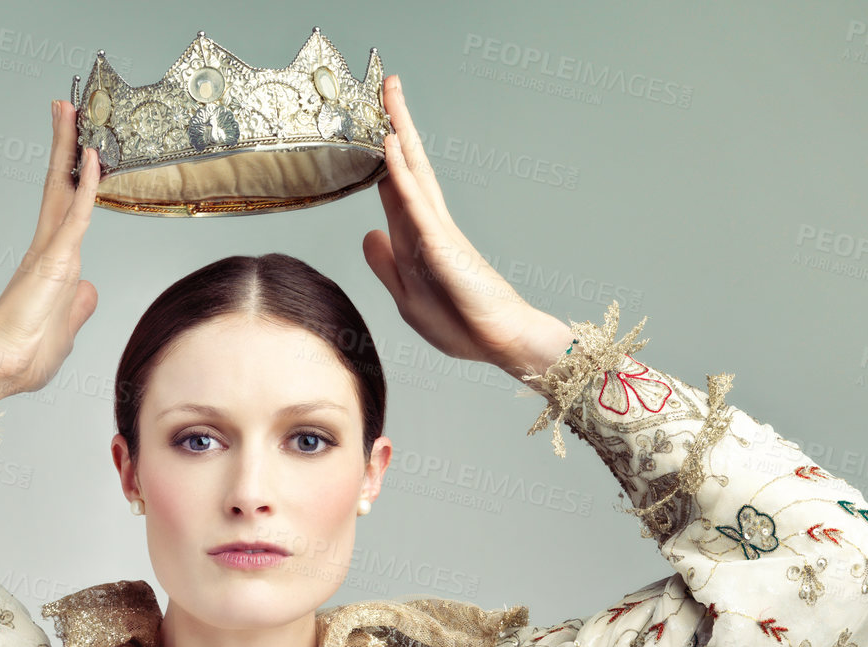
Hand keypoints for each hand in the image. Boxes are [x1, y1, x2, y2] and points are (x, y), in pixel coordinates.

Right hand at [0, 99, 101, 405]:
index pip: (64, 210)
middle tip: (66, 107)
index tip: (79, 150)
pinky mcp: (54, 262)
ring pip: (64, 189)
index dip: (72, 179)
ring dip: (69, 148)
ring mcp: (49, 254)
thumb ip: (77, 307)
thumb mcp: (65, 330)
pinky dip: (86, 186)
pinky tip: (94, 157)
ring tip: (71, 110)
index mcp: (49, 267)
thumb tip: (89, 290)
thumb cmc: (24, 359)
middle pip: (58, 187)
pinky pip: (76, 215)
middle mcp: (47, 252)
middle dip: (64, 146)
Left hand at [362, 75, 563, 374]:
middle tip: (386, 85)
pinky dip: (402, 174)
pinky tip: (391, 147)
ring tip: (388, 95)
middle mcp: (429, 226)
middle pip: (408, 166)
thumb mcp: (407, 296)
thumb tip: (370, 234)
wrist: (500, 342)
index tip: (368, 127)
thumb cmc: (461, 323)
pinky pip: (416, 203)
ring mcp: (437, 231)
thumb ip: (387, 265)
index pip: (395, 190)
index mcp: (419, 239)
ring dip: (399, 132)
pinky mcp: (441, 245)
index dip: (381, 158)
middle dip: (396, 125)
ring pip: (413, 173)